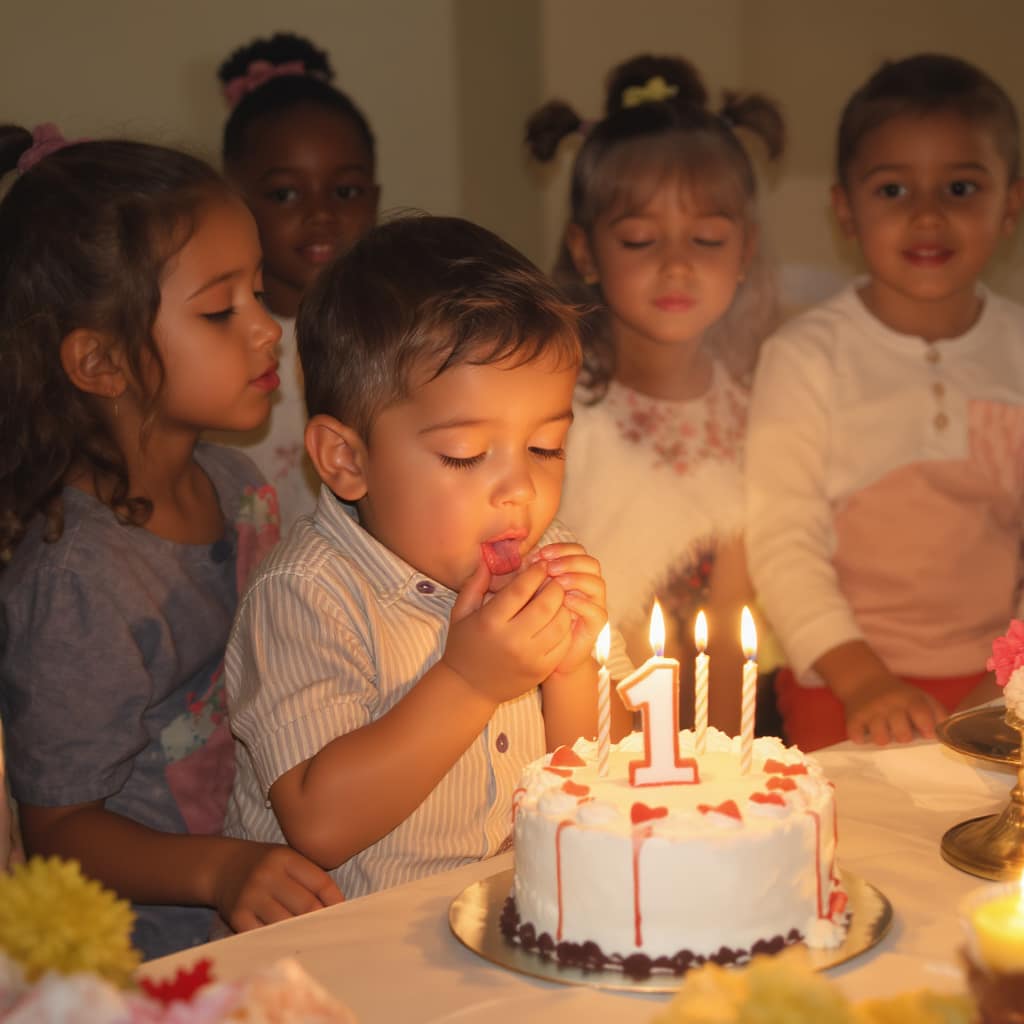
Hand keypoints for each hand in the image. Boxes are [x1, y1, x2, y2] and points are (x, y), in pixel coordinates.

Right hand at [213, 839, 343, 931]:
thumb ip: (310, 877)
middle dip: (321, 920)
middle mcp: (267, 875)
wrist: (223, 867)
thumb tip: (337, 907)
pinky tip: (288, 944)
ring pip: (287, 924)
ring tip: (314, 942)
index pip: (320, 883)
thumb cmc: (265, 866)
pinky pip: (265, 935)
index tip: (344, 915)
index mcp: (285, 858)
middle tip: (332, 933)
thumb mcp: (287, 859)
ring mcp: (251, 896)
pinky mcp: (237, 916)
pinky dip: (279, 941)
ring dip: (302, 934)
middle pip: (306, 906)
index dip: (336, 901)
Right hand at [442, 559, 572, 704]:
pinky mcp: (542, 669)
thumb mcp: (461, 613)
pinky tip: (558, 619)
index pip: (521, 589)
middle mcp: (512, 640)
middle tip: (553, 580)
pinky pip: (564, 642)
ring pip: (560, 622)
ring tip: (557, 598)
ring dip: (563, 605)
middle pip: (546, 604)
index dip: (535, 572)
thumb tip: (488, 558)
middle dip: (554, 586)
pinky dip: (565, 627)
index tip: (540, 564)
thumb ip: (474, 584)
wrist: (470, 688)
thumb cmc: (464, 645)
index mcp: (490, 622)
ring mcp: (530, 657)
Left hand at [537, 543, 607, 676]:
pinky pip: (596, 610)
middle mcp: (588, 586)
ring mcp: (594, 604)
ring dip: (577, 579)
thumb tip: (526, 561)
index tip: (540, 555)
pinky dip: (581, 603)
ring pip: (597, 583)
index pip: (577, 551)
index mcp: (575, 573)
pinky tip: (565, 601)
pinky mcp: (596, 625)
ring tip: (557, 582)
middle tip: (550, 568)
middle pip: (590, 563)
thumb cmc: (536, 620)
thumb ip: (533, 576)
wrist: (547, 654)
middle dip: (570, 561)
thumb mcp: (531, 593)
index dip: (561, 549)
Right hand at [842, 672, 946, 745]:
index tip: (927, 734)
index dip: (927, 726)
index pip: (921, 713)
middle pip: (902, 733)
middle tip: (902, 733)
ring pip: (880, 737)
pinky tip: (865, 734)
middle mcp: (889, 704)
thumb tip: (951, 733)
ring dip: (884, 739)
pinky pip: (856, 735)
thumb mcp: (919, 696)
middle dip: (904, 737)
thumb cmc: (898, 695)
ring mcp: (870, 711)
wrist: (863, 680)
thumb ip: (938, 713)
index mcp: (908, 699)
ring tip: (884, 734)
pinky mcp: (853, 717)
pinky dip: (861, 738)